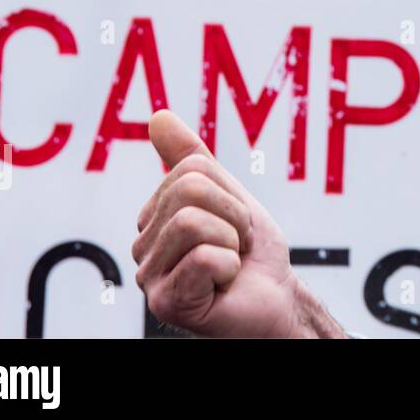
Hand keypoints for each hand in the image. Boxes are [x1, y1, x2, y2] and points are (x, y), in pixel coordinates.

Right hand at [132, 110, 340, 336]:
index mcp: (154, 217)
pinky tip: (224, 284)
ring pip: (193, 222)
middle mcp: (142, 246)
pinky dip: (230, 266)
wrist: (277, 299)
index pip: (191, 172)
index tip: (235, 223)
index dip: (229, 194)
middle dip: (234, 216)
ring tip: (230, 263)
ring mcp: (149, 276)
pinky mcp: (165, 303)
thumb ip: (190, 157)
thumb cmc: (252, 252)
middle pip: (190, 193)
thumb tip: (158, 116)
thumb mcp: (227, 193)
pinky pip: (203, 258)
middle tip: (237, 244)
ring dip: (232, 241)